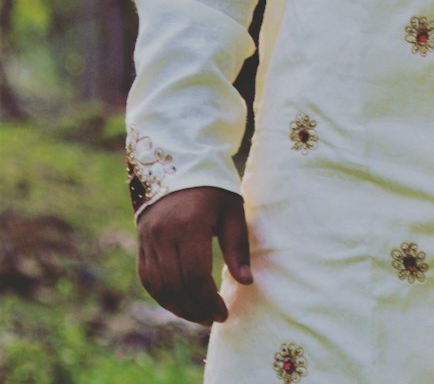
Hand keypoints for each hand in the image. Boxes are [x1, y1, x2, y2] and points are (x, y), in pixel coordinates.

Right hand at [137, 186, 252, 325]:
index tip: (223, 313)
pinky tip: (180, 302)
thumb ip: (237, 246)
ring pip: (158, 286)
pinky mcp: (141, 241)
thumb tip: (246, 282)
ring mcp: (148, 238)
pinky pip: (147, 278)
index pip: (194, 276)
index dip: (208, 300)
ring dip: (178, 307)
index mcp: (189, 224)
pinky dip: (162, 295)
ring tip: (199, 315)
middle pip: (174, 286)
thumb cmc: (213, 185)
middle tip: (213, 318)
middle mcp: (164, 233)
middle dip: (195, 308)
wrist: (179, 160)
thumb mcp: (232, 209)